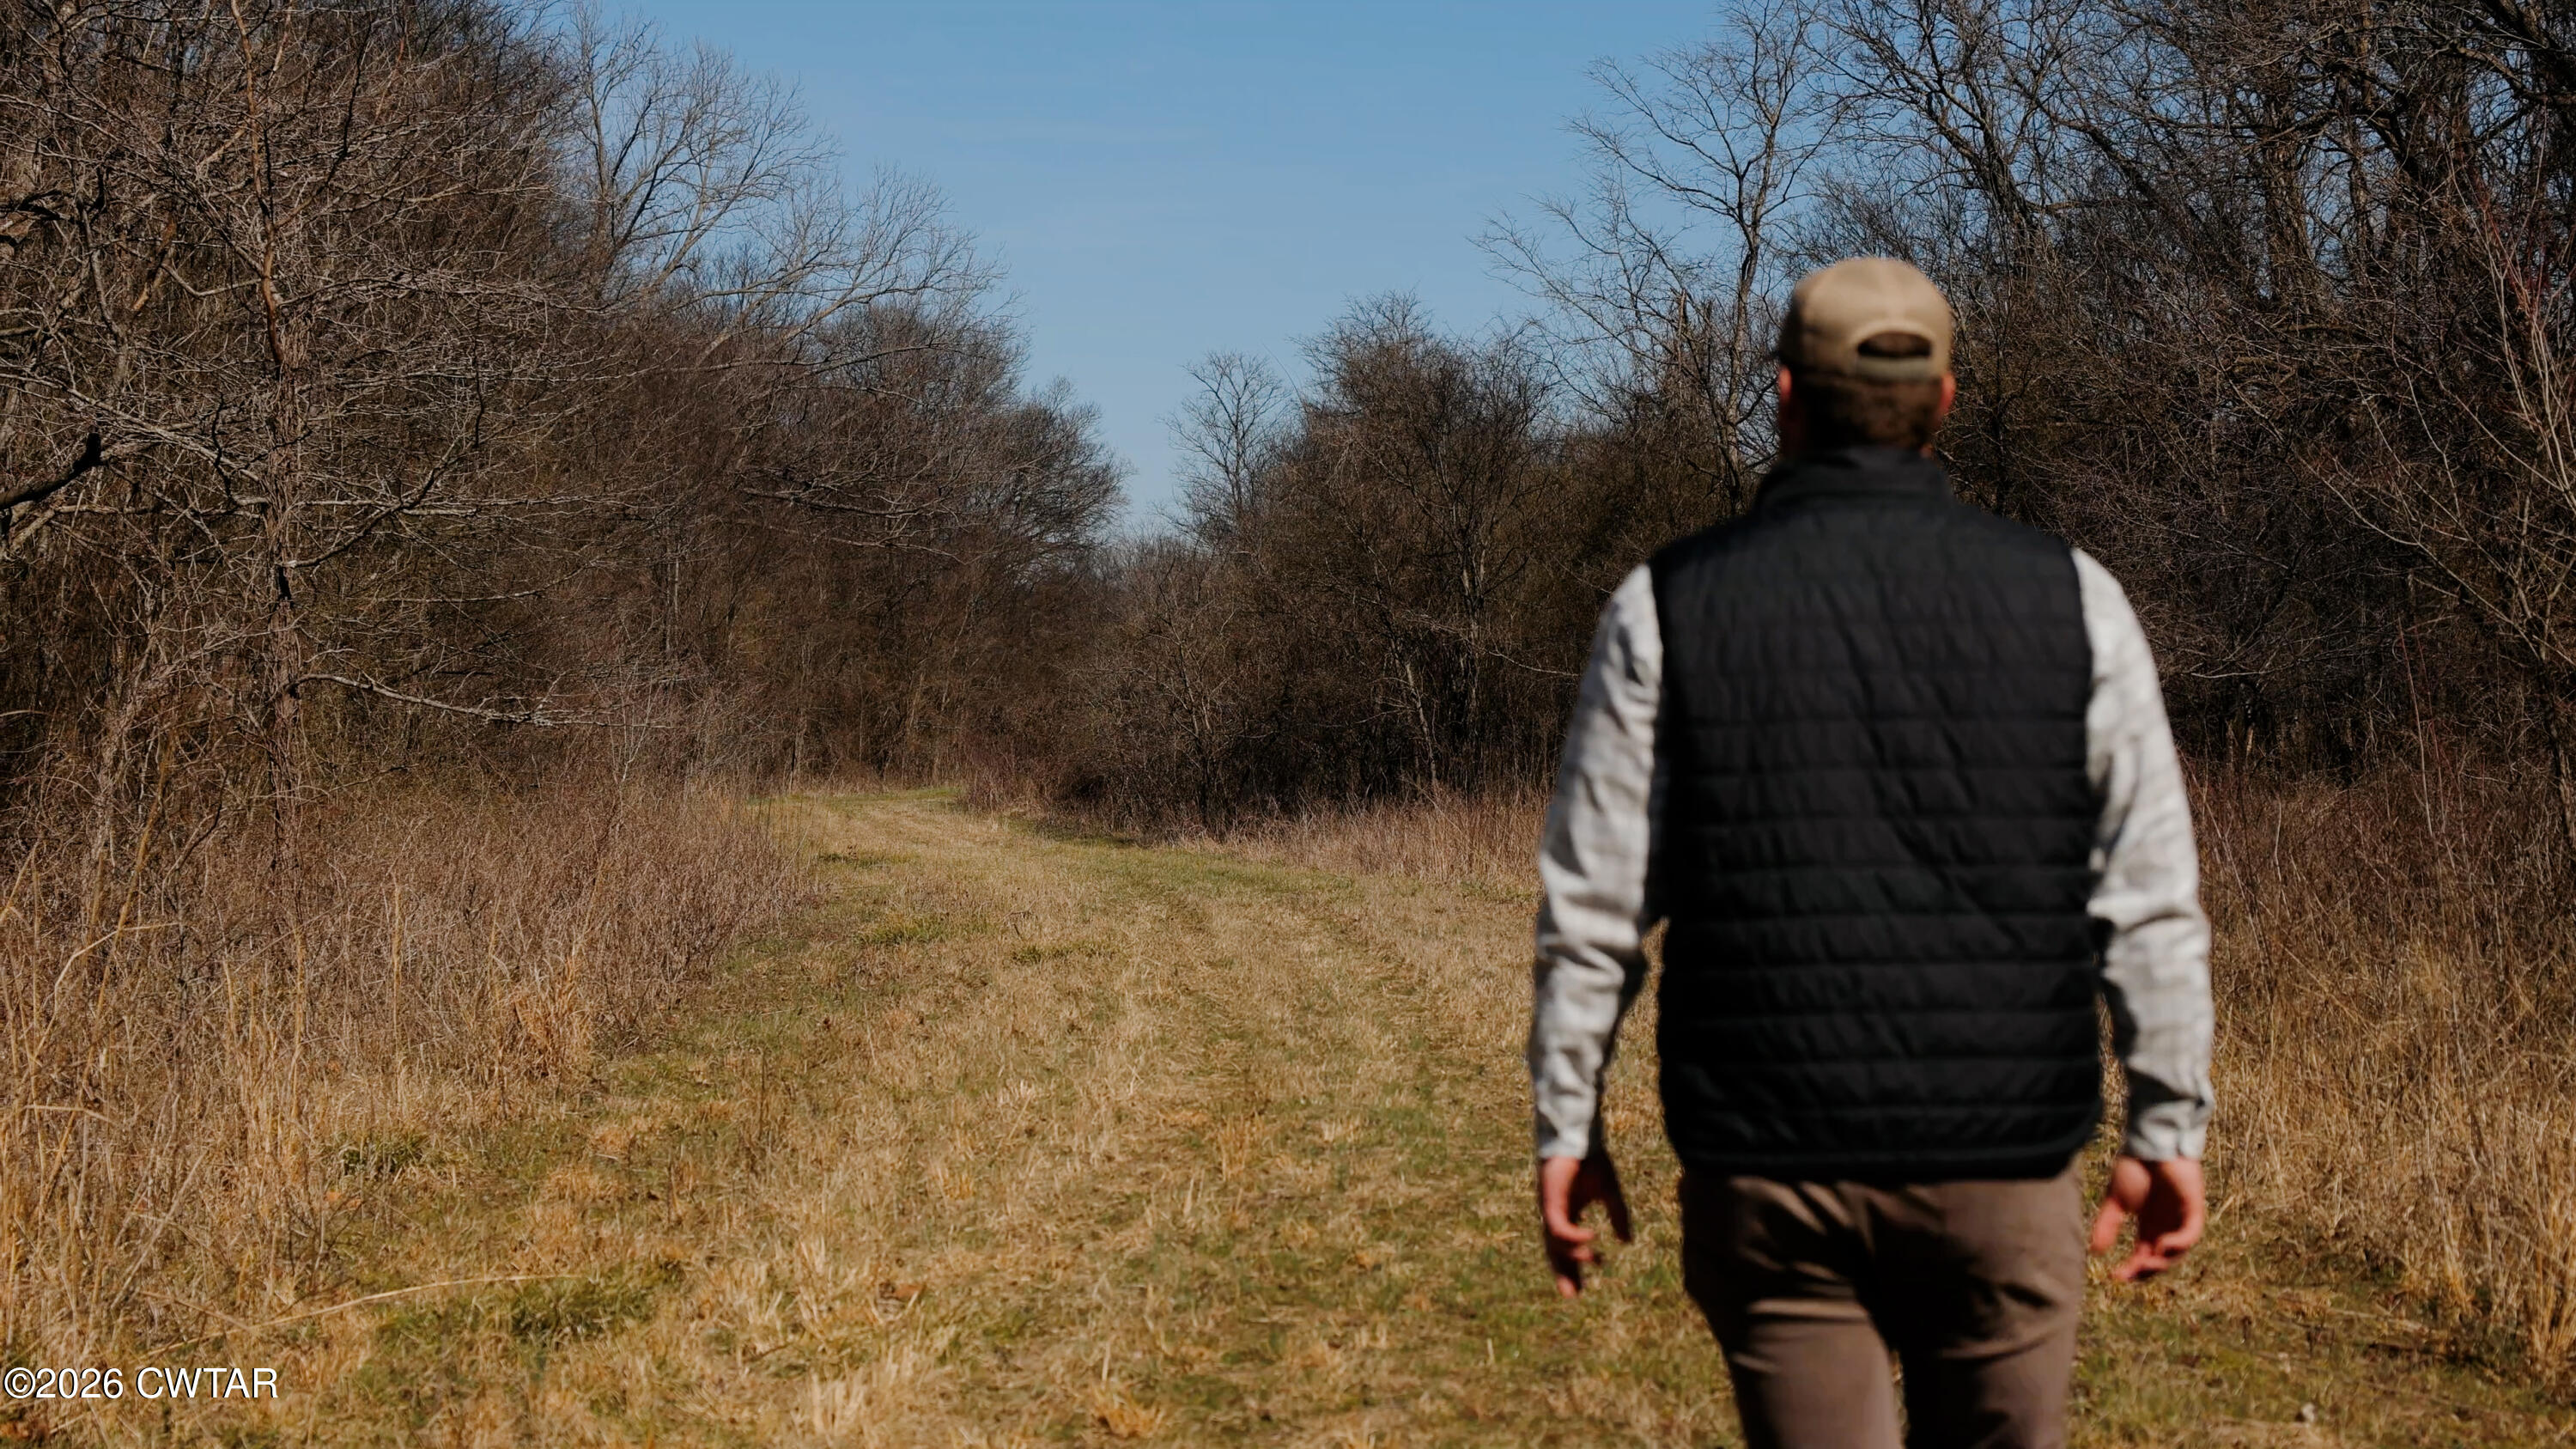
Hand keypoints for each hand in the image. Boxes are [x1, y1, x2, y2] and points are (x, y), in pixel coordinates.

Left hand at [1537, 1151, 1632, 1297]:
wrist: (1580, 1137)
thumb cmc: (1591, 1160)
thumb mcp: (1610, 1193)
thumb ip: (1618, 1216)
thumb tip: (1627, 1242)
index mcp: (1568, 1213)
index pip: (1567, 1247)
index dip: (1574, 1267)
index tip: (1581, 1289)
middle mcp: (1555, 1215)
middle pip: (1555, 1252)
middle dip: (1563, 1273)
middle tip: (1572, 1296)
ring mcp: (1550, 1209)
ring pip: (1554, 1243)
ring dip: (1572, 1256)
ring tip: (1595, 1258)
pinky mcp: (1549, 1201)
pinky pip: (1558, 1227)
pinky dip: (1573, 1236)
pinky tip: (1591, 1238)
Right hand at [2089, 1154, 2205, 1280]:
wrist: (2150, 1143)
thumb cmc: (2135, 1168)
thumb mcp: (2116, 1201)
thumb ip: (2108, 1225)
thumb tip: (2095, 1251)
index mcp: (2149, 1226)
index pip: (2143, 1255)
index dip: (2131, 1269)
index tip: (2115, 1278)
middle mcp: (2166, 1227)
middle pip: (2160, 1259)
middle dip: (2147, 1270)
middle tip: (2131, 1274)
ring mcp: (2180, 1219)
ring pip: (2178, 1252)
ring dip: (2163, 1261)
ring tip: (2146, 1263)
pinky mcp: (2192, 1209)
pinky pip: (2191, 1234)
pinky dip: (2179, 1243)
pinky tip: (2163, 1245)